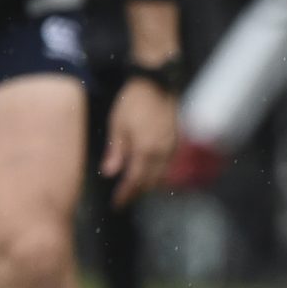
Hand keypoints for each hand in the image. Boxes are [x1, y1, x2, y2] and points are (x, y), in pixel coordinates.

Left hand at [101, 81, 179, 207]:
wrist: (156, 82)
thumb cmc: (132, 102)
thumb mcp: (117, 127)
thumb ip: (115, 152)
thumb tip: (109, 174)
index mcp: (146, 150)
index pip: (135, 181)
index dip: (125, 195)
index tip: (117, 205)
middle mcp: (163, 152)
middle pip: (151, 182)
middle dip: (137, 192)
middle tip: (124, 198)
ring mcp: (172, 146)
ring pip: (162, 175)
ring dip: (148, 184)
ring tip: (134, 188)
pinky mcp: (176, 139)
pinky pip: (168, 164)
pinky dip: (158, 172)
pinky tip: (148, 171)